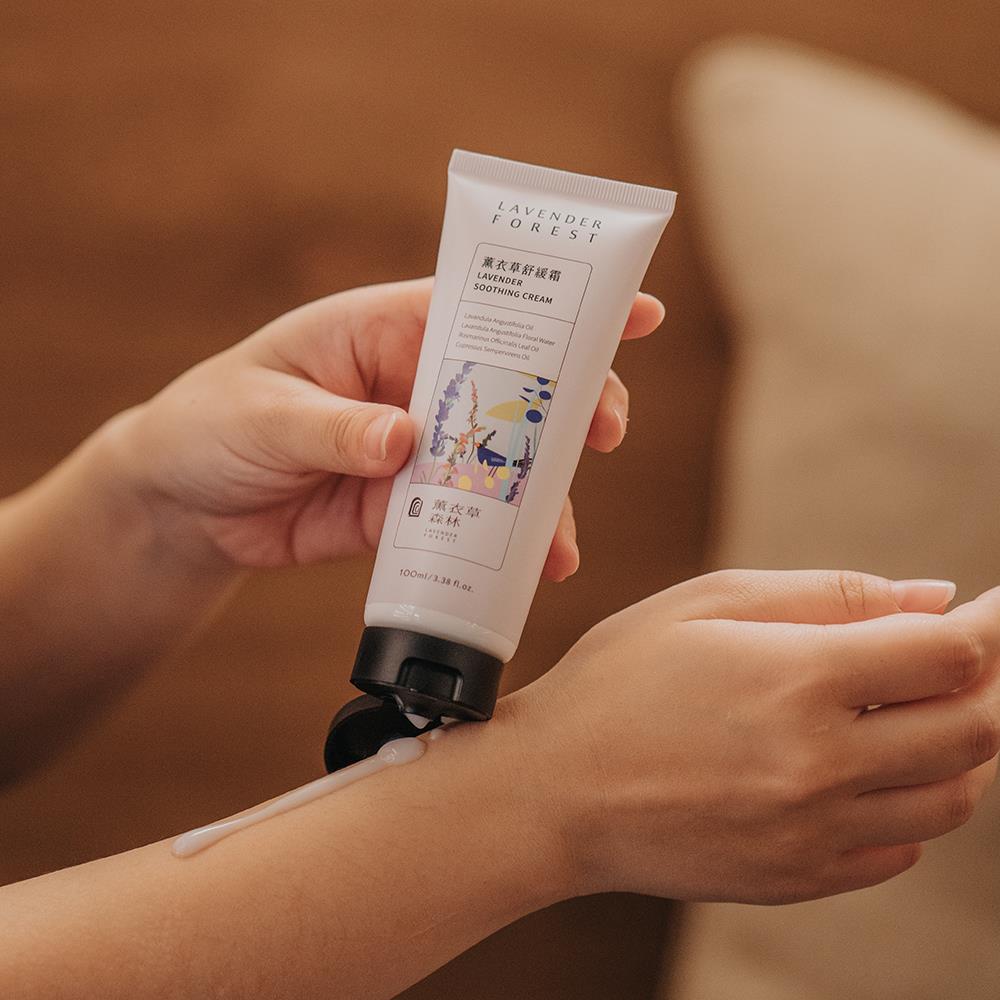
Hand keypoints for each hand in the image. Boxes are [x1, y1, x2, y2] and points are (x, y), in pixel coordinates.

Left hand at [107, 278, 663, 575]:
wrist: (184, 506)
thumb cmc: (212, 423)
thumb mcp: (263, 414)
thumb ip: (334, 427)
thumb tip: (405, 440)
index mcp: (385, 331)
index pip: (483, 306)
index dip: (559, 308)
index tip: (633, 313)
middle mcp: (415, 386)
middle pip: (514, 388)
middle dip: (568, 409)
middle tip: (605, 433)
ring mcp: (420, 452)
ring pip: (501, 466)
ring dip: (541, 497)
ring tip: (560, 542)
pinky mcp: (408, 511)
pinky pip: (467, 525)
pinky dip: (501, 548)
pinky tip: (527, 570)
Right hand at [504, 570, 999, 903]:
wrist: (553, 794)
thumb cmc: (617, 682)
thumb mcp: (704, 604)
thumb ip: (827, 594)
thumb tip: (934, 596)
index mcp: (799, 680)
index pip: (954, 656)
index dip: (992, 626)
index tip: (996, 608)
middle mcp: (822, 764)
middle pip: (976, 728)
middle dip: (985, 684)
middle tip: (963, 657)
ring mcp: (816, 832)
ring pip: (954, 796)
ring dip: (956, 747)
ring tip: (909, 710)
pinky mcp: (801, 878)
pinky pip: (901, 848)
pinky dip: (908, 803)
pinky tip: (860, 768)